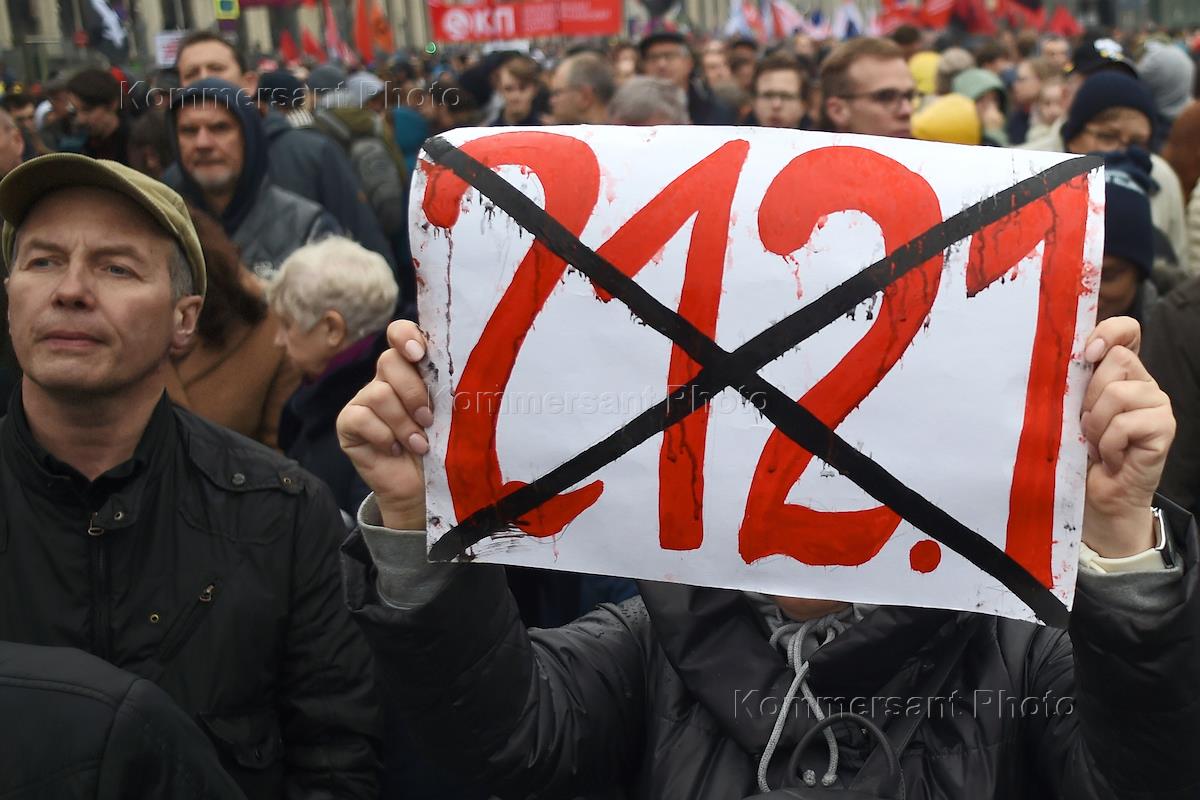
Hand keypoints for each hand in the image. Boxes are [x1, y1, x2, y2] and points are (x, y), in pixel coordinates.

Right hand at [337, 320, 432, 529]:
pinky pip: (361, 418)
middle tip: (429, 419)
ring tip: (420, 444)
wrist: (423, 488)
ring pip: (378, 393)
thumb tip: (462, 373)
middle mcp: (385, 380)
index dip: (405, 336)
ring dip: (403, 422)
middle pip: (389, 361)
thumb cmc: (442, 448)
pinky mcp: (349, 424)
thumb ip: (447, 390)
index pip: (400, 334)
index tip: (420, 353)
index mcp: (411, 369)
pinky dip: (384, 436)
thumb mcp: (450, 415)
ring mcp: (364, 400)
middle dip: (413, 392)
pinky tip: (396, 450)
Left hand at [1079, 316, 1174, 557]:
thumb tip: (1059, 357)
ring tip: (1098, 444)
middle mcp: (1143, 383)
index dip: (1109, 331)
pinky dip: (1109, 444)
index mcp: (1120, 373)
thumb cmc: (1078, 452)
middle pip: (1117, 360)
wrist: (1096, 496)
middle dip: (1090, 395)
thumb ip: (1072, 383)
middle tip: (1086, 425)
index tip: (1087, 353)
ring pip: (1119, 392)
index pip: (1127, 330)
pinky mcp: (1164, 427)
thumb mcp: (1068, 410)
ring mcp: (1157, 404)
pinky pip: (1126, 423)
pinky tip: (1112, 457)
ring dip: (1097, 424)